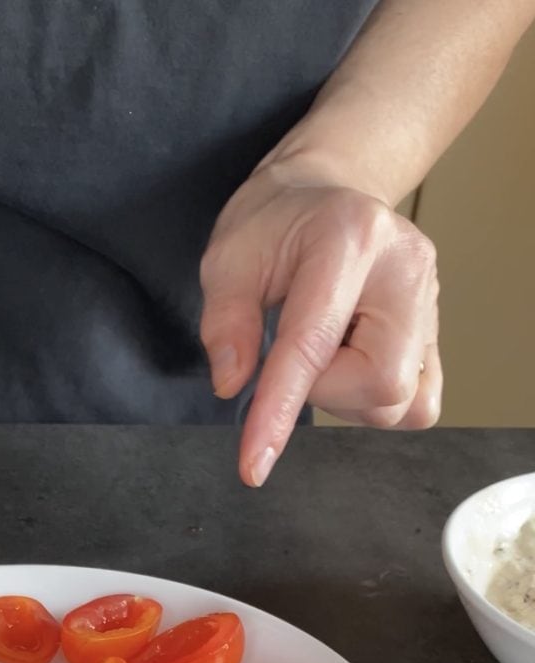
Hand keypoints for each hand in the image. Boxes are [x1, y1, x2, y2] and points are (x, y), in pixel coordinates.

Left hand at [200, 160, 440, 486]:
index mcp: (348, 241)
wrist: (324, 195)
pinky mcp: (439, 331)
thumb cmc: (273, 225)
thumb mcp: (227, 259)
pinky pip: (418, 403)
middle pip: (381, 384)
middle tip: (291, 354)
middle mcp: (407, 269)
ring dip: (347, 398)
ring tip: (323, 350)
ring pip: (403, 402)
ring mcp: (433, 301)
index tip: (254, 464)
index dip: (280, 410)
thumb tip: (232, 385)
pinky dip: (374, 402)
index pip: (313, 345)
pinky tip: (349, 364)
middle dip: (323, 392)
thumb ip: (225, 321)